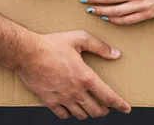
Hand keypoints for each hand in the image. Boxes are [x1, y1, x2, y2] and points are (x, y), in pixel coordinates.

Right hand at [15, 30, 130, 119]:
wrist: (26, 53)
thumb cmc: (52, 44)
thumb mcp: (80, 39)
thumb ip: (100, 46)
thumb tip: (116, 54)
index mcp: (86, 77)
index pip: (108, 97)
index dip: (120, 105)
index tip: (126, 108)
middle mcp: (76, 92)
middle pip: (96, 111)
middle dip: (104, 111)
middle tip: (106, 107)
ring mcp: (62, 98)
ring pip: (81, 115)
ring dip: (88, 113)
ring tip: (89, 107)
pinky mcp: (49, 101)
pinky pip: (63, 115)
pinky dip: (70, 114)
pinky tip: (71, 108)